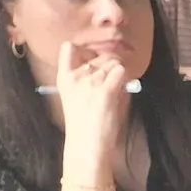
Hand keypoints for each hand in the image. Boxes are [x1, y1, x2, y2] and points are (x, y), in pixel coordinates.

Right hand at [52, 40, 132, 181]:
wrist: (87, 142)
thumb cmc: (84, 122)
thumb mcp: (76, 96)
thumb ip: (88, 78)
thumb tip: (109, 64)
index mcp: (64, 78)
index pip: (68, 48)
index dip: (85, 49)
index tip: (92, 58)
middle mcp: (77, 76)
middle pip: (99, 56)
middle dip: (110, 63)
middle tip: (113, 78)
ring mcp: (91, 82)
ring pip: (113, 63)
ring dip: (119, 71)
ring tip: (117, 86)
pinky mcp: (107, 90)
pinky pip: (122, 71)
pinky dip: (126, 76)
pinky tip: (122, 87)